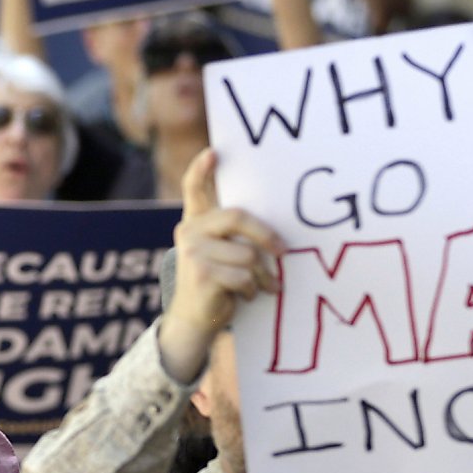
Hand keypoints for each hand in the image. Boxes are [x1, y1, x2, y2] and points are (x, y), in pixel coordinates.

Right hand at [155, 150, 282, 377]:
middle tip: (283, 251)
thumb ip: (234, 235)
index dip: (201, 169)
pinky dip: (253, 289)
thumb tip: (276, 232)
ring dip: (262, 275)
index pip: (195, 188)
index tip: (213, 152)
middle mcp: (189, 231)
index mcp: (195, 221)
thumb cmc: (218, 282)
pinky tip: (246, 295)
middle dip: (266, 235)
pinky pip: (244, 275)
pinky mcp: (201, 273)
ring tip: (263, 285)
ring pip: (247, 254)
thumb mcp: (222, 252)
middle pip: (237, 217)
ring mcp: (192, 251)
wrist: (194, 320)